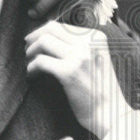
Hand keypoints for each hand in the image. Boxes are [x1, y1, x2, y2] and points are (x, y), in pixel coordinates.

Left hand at [24, 21, 132, 139]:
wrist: (112, 113)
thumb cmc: (101, 90)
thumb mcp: (97, 60)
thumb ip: (80, 47)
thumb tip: (50, 35)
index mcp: (96, 38)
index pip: (61, 26)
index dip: (43, 33)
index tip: (35, 43)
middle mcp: (89, 43)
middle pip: (50, 29)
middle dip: (34, 37)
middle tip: (27, 50)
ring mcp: (79, 57)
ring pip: (43, 42)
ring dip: (30, 52)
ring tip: (29, 64)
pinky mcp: (69, 73)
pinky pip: (40, 61)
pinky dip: (31, 68)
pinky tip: (32, 76)